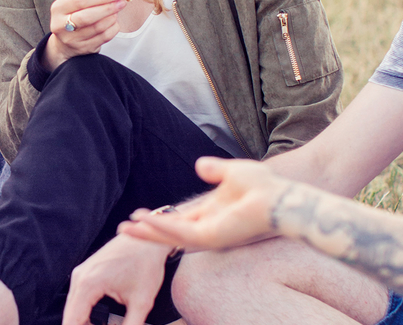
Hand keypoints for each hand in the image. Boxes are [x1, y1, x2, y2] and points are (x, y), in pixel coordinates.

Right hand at [45, 0, 126, 69]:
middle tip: (122, 1)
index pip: (81, 1)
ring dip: (112, 17)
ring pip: (98, 28)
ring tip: (117, 10)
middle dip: (108, 8)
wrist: (66, 41)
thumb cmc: (75, 14)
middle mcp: (61, 25)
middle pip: (88, 17)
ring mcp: (72, 39)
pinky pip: (104, 38)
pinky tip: (114, 22)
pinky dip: (113, 28)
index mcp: (59, 8)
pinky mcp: (83, 49)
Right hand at [63, 234, 170, 324]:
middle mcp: (79, 278)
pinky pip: (78, 299)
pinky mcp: (85, 273)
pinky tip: (96, 323)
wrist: (148, 238)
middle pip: (70, 316)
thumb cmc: (146, 264)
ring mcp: (80, 274)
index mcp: (88, 284)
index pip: (72, 321)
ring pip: (73, 309)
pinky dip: (84, 314)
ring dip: (82, 323)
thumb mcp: (142, 302)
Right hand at [119, 158, 288, 250]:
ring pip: (171, 236)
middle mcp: (208, 227)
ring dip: (149, 232)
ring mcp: (209, 234)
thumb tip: (199, 165)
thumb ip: (214, 170)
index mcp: (211, 214)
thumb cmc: (262, 186)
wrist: (279, 197)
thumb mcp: (232, 171)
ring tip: (126, 229)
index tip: (139, 216)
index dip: (158, 219)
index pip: (179, 220)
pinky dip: (162, 228)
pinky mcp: (212, 237)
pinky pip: (181, 234)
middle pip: (170, 232)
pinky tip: (146, 222)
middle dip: (147, 232)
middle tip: (123, 230)